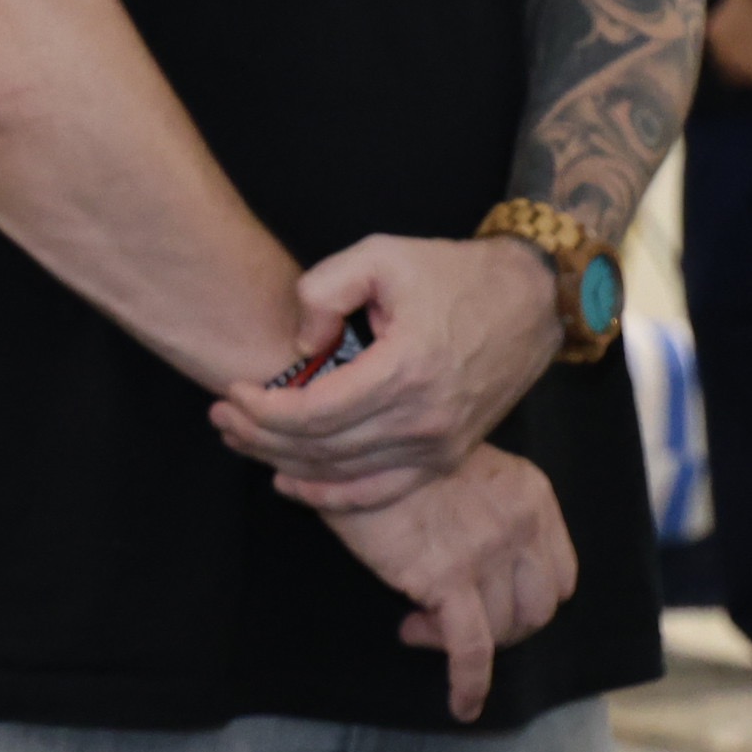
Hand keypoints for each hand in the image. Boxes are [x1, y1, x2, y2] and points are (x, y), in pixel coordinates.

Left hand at [210, 237, 560, 508]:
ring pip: (345, 476)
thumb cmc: (452, 274)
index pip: (314, 412)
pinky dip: (332, 496)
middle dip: (261, 437)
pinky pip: (380, 493)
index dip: (264, 408)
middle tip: (222, 417)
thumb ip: (325, 289)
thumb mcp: (381, 256)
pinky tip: (292, 483)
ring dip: (286, 465)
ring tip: (242, 441)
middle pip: (322, 450)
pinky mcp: (447, 458)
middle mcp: (424, 421)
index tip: (234, 390)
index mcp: (405, 370)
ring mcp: (439, 448)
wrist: (529, 301)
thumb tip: (301, 346)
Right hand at [324, 449, 577, 721]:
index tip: (488, 599)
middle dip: (503, 628)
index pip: (560, 574)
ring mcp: (487, 552)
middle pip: (538, 609)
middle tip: (455, 621)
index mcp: (532, 492)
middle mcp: (521, 523)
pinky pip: (471, 650)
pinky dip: (469, 684)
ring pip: (504, 630)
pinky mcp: (446, 578)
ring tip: (420, 627)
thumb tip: (474, 566)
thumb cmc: (395, 455)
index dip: (525, 598)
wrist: (350, 442)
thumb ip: (487, 509)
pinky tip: (461, 705)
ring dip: (467, 642)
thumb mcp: (463, 465)